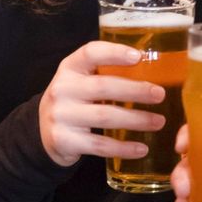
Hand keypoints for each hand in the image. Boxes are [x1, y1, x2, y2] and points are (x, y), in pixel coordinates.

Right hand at [38, 41, 165, 166]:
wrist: (42, 132)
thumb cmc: (74, 101)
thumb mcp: (81, 81)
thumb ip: (106, 73)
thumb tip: (154, 71)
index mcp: (69, 68)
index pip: (90, 53)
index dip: (114, 53)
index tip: (138, 56)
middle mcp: (62, 89)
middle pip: (103, 86)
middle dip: (135, 90)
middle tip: (160, 94)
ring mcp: (60, 115)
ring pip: (104, 116)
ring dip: (136, 119)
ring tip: (158, 121)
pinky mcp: (63, 140)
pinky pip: (99, 145)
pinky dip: (123, 148)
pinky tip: (141, 148)